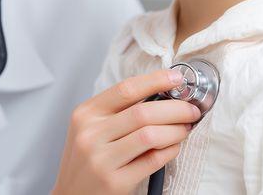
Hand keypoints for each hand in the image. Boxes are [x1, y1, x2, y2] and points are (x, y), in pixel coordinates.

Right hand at [51, 69, 201, 194]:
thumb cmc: (86, 159)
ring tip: (184, 128)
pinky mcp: (115, 182)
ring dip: (176, 130)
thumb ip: (118, 111)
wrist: (71, 194)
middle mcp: (90, 134)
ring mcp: (101, 160)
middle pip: (143, 112)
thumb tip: (161, 93)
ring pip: (150, 135)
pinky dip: (170, 150)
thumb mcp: (90, 128)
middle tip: (191, 109)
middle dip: (176, 108)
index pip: (126, 89)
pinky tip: (174, 146)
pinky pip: (153, 160)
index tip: (177, 78)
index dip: (155, 81)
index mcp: (85, 114)